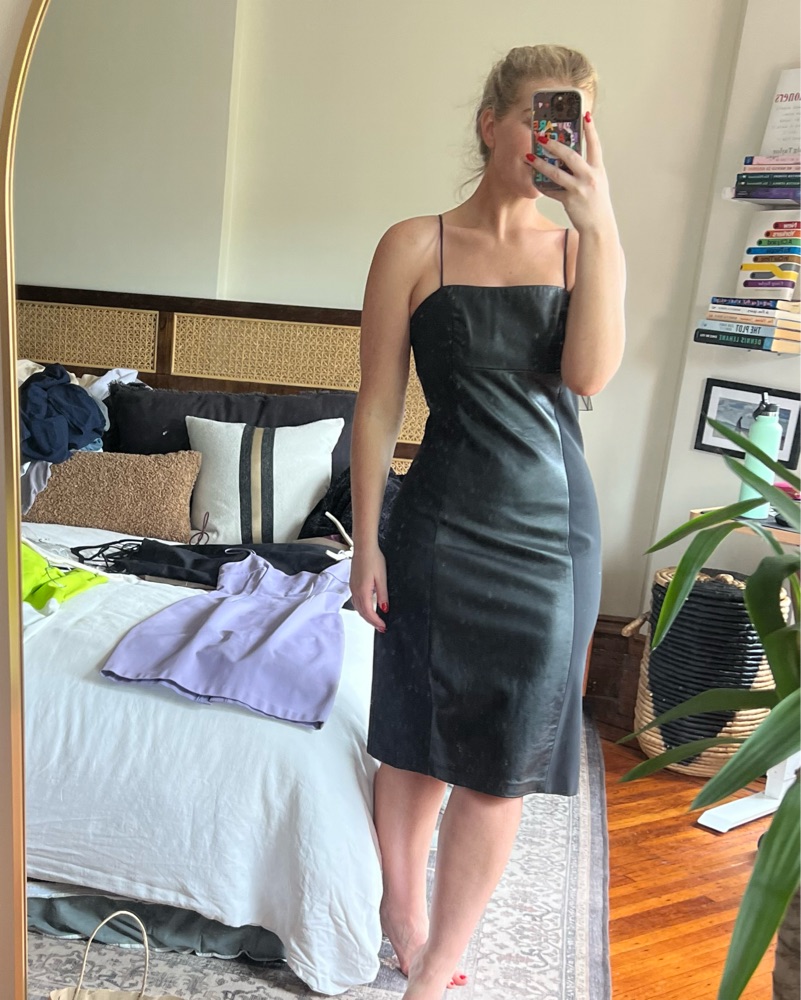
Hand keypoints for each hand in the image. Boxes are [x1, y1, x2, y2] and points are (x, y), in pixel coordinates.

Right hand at [350, 546, 388, 630]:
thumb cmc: (373, 559)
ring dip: (366, 616)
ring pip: (358, 607)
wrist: (363, 547)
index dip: (376, 622)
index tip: (383, 627)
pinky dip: (362, 608)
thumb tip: (384, 609)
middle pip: (362, 612)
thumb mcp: (382, 578)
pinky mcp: (353, 583)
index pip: (369, 612)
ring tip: (376, 620)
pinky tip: (368, 607)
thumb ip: (383, 595)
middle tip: (381, 627)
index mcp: (363, 591)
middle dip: (371, 622)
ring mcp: (353, 587)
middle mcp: (355, 591)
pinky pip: (356, 600)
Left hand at [528, 114, 616, 235]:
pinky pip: (552, 191)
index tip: (586, 114)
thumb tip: (569, 157)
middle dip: (554, 144)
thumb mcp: (597, 183)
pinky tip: (533, 180)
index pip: (595, 145)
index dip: (591, 129)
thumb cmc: (596, 204)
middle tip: (542, 136)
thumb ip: (586, 169)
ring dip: (541, 163)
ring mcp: (579, 188)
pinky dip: (542, 186)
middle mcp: (590, 177)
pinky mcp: (569, 200)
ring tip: (529, 156)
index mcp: (598, 169)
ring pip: (556, 172)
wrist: (599, 226)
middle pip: (570, 155)